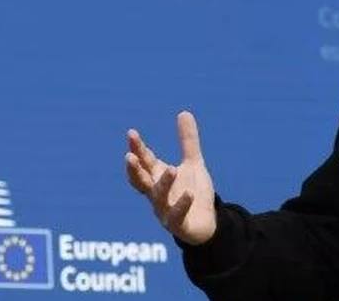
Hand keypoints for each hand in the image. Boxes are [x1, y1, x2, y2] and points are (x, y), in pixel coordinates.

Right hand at [125, 111, 216, 245]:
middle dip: (134, 169)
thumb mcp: (193, 164)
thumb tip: (184, 112)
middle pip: (141, 181)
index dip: (137, 148)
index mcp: (158, 177)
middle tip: (129, 156)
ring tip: (172, 169)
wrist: (208, 223)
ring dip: (163, 184)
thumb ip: (187, 141)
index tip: (131, 133)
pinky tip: (188, 194)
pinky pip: (176, 216)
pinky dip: (181, 205)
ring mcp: (165, 211)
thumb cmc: (193, 192)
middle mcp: (157, 194)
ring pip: (159, 198)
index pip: (144, 161)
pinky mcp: (179, 225)